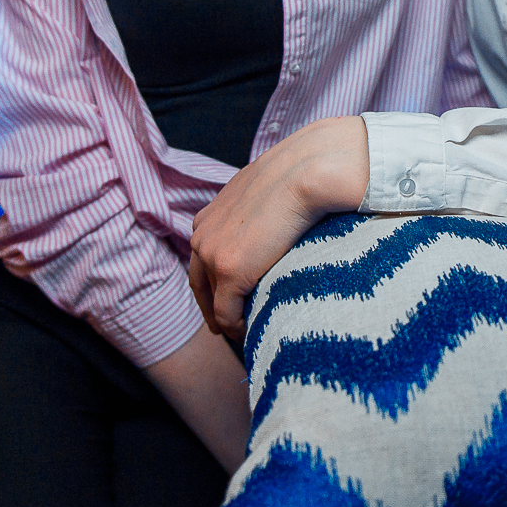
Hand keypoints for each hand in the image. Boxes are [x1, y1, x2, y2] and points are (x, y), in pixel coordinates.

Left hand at [187, 115, 369, 339]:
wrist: (306, 172)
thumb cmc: (297, 175)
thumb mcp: (264, 191)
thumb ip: (258, 209)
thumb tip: (278, 215)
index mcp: (208, 217)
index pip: (202, 258)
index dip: (212, 282)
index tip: (224, 298)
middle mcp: (202, 236)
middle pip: (199, 283)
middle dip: (210, 306)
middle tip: (223, 327)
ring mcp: (213, 255)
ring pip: (212, 302)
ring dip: (225, 321)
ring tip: (243, 334)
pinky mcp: (231, 273)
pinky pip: (227, 314)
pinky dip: (237, 328)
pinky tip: (252, 334)